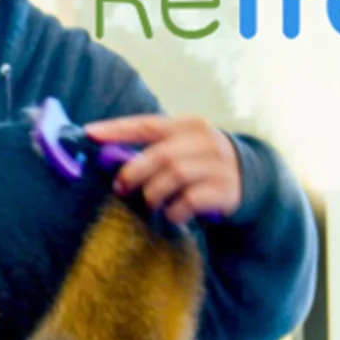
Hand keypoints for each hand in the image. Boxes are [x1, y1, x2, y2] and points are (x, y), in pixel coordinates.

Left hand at [82, 114, 241, 225]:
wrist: (250, 180)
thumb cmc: (200, 163)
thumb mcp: (181, 147)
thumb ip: (151, 149)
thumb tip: (106, 156)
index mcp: (187, 125)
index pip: (146, 125)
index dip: (117, 130)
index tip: (89, 134)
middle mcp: (204, 141)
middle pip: (161, 154)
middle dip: (134, 172)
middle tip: (120, 188)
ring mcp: (217, 165)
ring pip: (175, 176)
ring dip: (154, 193)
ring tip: (150, 202)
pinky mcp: (226, 190)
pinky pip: (191, 200)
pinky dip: (175, 210)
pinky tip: (173, 215)